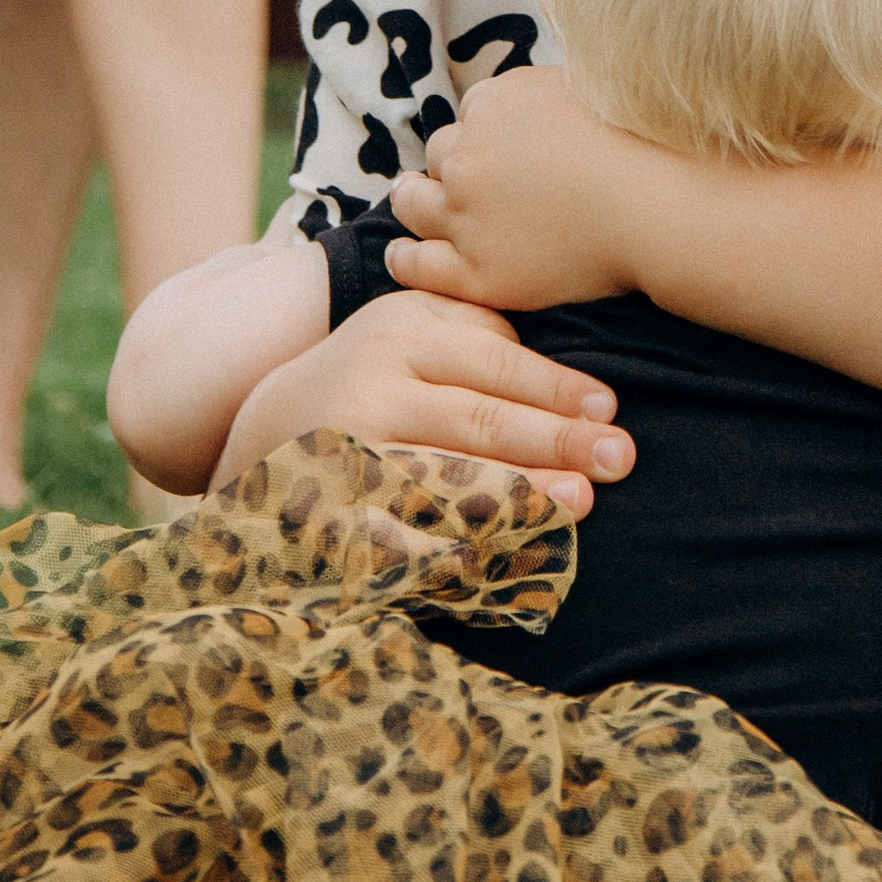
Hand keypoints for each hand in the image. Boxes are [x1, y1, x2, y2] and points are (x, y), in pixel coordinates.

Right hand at [212, 287, 635, 515]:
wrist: (263, 426)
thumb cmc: (368, 372)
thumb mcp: (409, 325)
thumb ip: (475, 328)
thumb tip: (562, 372)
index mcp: (398, 335)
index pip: (491, 362)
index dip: (554, 388)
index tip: (608, 408)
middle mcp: (371, 390)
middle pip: (478, 418)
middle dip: (554, 439)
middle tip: (618, 457)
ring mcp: (348, 455)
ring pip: (446, 477)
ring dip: (519, 491)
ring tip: (578, 501)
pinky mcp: (332, 513)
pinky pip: (402, 534)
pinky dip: (452, 547)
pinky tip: (498, 555)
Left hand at [384, 68, 647, 312]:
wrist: (662, 208)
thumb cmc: (643, 142)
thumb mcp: (592, 76)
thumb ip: (552, 73)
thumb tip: (547, 7)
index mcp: (494, 103)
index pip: (471, 116)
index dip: (487, 135)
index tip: (503, 150)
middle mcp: (469, 155)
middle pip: (442, 155)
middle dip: (455, 165)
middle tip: (467, 181)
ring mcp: (466, 215)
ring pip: (414, 204)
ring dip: (414, 201)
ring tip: (414, 202)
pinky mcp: (475, 272)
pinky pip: (416, 264)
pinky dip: (405, 257)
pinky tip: (404, 254)